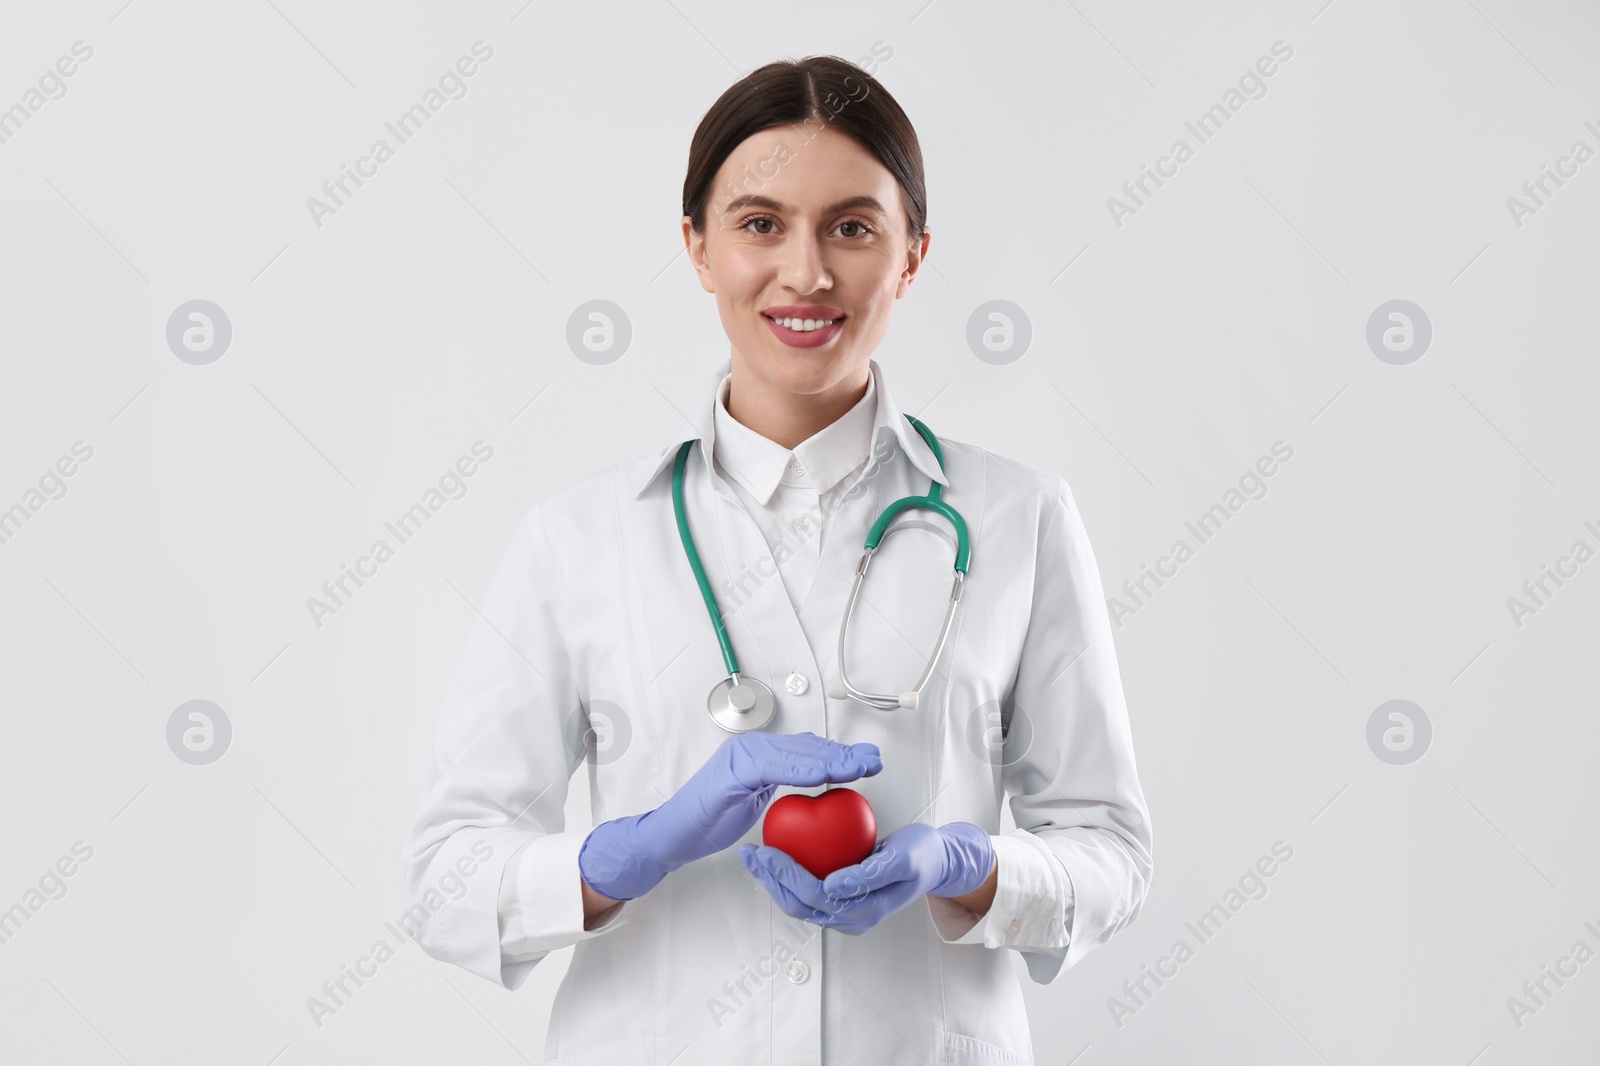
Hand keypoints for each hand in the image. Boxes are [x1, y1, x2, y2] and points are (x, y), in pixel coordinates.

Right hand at [579, 731, 880, 900]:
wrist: (673, 835)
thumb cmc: (712, 820)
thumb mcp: (757, 800)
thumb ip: (782, 783)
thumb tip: (817, 780)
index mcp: (759, 753)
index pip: (806, 750)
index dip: (839, 754)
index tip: (868, 761)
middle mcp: (750, 748)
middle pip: (805, 747)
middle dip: (843, 753)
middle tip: (873, 760)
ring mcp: (739, 757)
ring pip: (792, 753)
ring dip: (828, 759)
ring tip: (857, 767)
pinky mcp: (730, 772)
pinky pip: (770, 768)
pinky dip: (798, 771)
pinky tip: (821, 776)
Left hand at [740, 821, 994, 934]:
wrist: (934, 861)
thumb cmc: (921, 855)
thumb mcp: (904, 858)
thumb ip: (871, 874)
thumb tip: (833, 886)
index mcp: (865, 911)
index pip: (815, 897)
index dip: (788, 876)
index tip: (769, 850)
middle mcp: (850, 918)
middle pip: (799, 904)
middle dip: (771, 880)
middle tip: (752, 852)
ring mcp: (843, 912)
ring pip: (798, 902)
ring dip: (773, 880)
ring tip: (754, 855)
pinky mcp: (839, 899)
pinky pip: (805, 892)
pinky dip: (786, 875)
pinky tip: (774, 852)